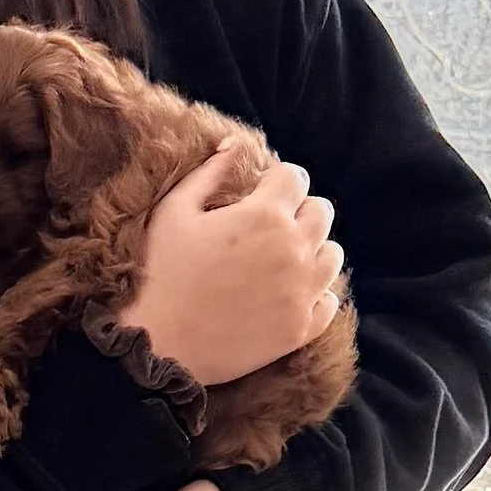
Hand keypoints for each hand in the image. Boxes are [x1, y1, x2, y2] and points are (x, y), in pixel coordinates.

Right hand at [124, 149, 344, 385]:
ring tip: (282, 259)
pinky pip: (329, 301)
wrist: (157, 345)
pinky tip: (287, 293)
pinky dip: (314, 293)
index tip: (260, 193)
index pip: (296, 177)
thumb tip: (233, 144)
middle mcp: (294, 250)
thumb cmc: (160, 274)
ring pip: (333, 255)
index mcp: (264, 215)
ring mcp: (301, 293)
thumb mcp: (174, 211)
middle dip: (299, 211)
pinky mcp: (300, 329)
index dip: (277, 180)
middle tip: (270, 226)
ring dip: (312, 250)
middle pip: (322, 212)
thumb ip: (209, 172)